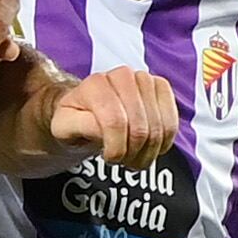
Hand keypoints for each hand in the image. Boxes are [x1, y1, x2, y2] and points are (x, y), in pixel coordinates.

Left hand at [48, 67, 177, 164]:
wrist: (87, 108)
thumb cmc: (75, 121)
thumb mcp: (65, 128)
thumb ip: (79, 127)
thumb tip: (102, 129)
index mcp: (96, 84)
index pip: (116, 123)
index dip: (116, 149)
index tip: (110, 159)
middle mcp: (122, 76)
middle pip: (141, 129)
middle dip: (133, 154)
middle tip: (123, 162)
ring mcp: (145, 79)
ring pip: (159, 128)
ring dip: (148, 152)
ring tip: (134, 158)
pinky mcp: (161, 87)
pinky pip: (172, 123)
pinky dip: (163, 143)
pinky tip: (149, 148)